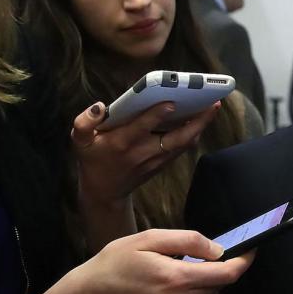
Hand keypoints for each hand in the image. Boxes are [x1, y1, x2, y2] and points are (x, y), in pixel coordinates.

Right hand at [66, 229, 251, 293]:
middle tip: (194, 258)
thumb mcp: (150, 238)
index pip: (226, 274)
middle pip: (219, 286)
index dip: (243, 261)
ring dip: (203, 285)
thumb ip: (190, 241)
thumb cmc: (117, 262)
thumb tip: (219, 250)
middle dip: (216, 270)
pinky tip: (171, 291)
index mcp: (176, 278)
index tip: (249, 251)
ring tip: (176, 274)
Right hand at [71, 99, 220, 208]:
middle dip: (197, 121)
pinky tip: (202, 118)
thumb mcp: (79, 142)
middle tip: (213, 102)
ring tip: (212, 105)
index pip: (142, 128)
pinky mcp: (163, 163)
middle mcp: (143, 152)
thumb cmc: (92, 159)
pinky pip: (182, 148)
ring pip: (184, 143)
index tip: (171, 102)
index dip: (156, 115)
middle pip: (176, 138)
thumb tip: (100, 106)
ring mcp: (156, 160)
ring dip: (200, 126)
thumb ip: (84, 123)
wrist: (105, 191)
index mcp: (122, 143)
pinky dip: (194, 133)